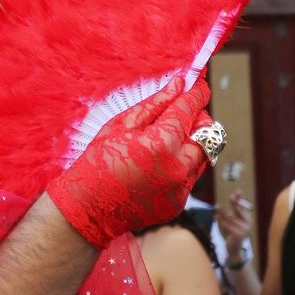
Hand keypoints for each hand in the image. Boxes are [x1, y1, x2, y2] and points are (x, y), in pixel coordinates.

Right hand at [47, 77, 212, 247]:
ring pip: (202, 156)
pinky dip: (180, 165)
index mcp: (161, 143)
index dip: (197, 94)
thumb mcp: (120, 126)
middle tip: (183, 112)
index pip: (188, 110)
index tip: (200, 85)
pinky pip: (189, 177)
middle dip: (199, 119)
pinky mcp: (178, 203)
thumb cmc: (97, 163)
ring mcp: (180, 188)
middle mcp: (177, 167)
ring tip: (167, 140)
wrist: (87, 209)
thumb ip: (154, 104)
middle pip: (207, 134)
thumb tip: (177, 85)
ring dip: (192, 142)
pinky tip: (156, 165)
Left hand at [218, 191, 252, 257]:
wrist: (233, 249)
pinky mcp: (239, 234)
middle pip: (238, 210)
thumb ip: (224, 215)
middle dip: (234, 203)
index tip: (238, 191)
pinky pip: (227, 225)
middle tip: (230, 196)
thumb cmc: (230, 234)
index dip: (240, 199)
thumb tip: (217, 205)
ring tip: (216, 212)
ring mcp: (244, 229)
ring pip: (229, 218)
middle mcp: (247, 223)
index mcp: (246, 219)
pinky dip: (220, 222)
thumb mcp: (228, 224)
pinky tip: (216, 218)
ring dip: (221, 215)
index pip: (242, 207)